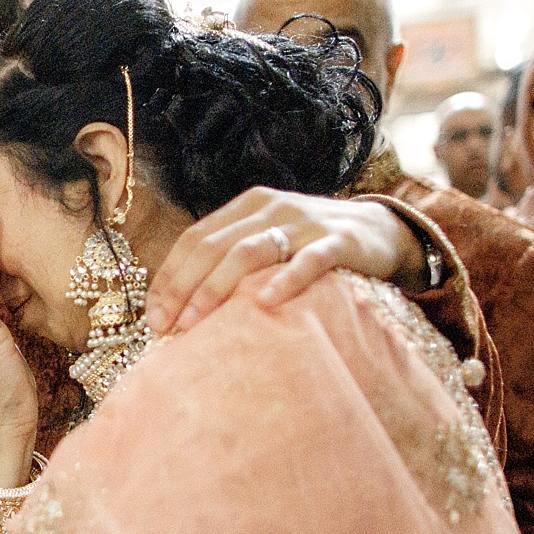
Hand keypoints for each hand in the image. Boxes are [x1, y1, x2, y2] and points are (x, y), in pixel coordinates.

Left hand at [141, 188, 427, 333]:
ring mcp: (305, 222)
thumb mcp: (268, 242)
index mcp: (247, 207)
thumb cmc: (311, 246)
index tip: (151, 316)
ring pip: (250, 251)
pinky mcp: (340, 241)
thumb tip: (181, 306)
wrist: (381, 231)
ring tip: (197, 321)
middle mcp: (271, 208)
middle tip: (164, 326)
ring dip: (217, 287)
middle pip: (214, 246)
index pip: (194, 238)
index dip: (169, 277)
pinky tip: (264, 303)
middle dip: (183, 287)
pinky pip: (309, 261)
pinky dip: (285, 280)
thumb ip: (231, 261)